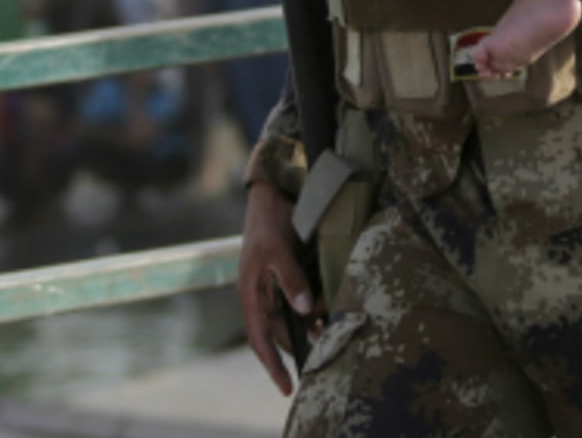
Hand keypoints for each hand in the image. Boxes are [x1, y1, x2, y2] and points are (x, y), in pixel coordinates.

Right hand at [238, 182, 319, 395]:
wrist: (272, 193)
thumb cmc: (268, 222)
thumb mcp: (278, 251)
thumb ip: (291, 280)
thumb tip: (306, 310)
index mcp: (251, 295)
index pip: (260, 339)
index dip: (273, 365)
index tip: (287, 388)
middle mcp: (261, 295)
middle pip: (281, 332)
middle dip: (301, 343)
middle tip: (325, 351)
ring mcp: (274, 287)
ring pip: (294, 317)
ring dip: (312, 323)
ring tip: (331, 325)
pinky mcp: (289, 276)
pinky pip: (302, 300)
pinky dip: (316, 306)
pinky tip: (330, 305)